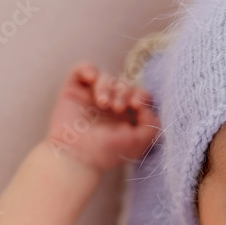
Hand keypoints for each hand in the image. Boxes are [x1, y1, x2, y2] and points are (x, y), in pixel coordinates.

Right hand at [46, 61, 160, 172]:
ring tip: (103, 104)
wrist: (76, 155)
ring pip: (106, 76)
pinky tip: (91, 78)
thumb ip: (152, 125)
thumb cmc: (107, 152)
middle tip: (117, 108)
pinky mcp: (73, 91)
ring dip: (107, 87)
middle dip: (124, 92)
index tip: (136, 105)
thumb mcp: (138, 142)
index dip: (141, 95)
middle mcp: (111, 104)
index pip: (140, 95)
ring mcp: (91, 96)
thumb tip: (148, 108)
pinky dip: (88, 69)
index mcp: (128, 116)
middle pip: (124, 84)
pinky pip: (82, 69)